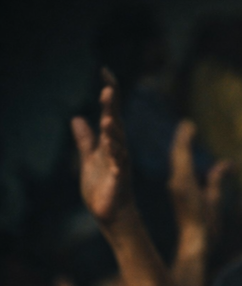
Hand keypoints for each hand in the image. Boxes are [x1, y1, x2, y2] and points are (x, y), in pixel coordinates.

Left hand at [71, 72, 133, 226]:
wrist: (111, 214)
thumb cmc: (103, 188)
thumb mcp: (88, 159)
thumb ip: (85, 140)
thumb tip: (77, 119)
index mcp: (111, 143)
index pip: (111, 113)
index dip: (109, 93)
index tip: (105, 71)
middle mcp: (118, 150)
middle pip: (116, 124)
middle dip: (112, 107)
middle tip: (108, 89)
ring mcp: (120, 164)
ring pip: (118, 143)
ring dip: (114, 130)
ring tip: (108, 118)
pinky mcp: (119, 180)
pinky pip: (119, 166)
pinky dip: (117, 157)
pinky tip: (114, 148)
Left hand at [168, 120, 229, 237]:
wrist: (193, 245)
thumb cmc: (206, 225)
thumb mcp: (214, 200)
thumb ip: (217, 180)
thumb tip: (227, 164)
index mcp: (183, 180)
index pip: (182, 152)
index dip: (185, 137)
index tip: (189, 123)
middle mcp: (176, 182)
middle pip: (178, 155)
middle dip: (183, 140)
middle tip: (188, 125)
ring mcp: (176, 189)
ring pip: (179, 164)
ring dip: (184, 150)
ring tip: (188, 138)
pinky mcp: (179, 197)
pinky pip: (182, 173)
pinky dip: (187, 163)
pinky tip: (192, 162)